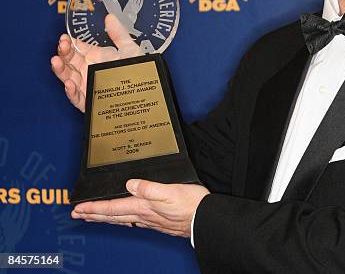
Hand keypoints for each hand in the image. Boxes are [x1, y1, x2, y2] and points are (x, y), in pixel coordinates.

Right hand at [50, 14, 142, 111]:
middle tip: (62, 46)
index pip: (76, 49)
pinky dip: (71, 92)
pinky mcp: (89, 102)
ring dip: (61, 70)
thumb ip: (119, 34)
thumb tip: (110, 17)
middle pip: (70, 62)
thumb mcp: (130, 50)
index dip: (68, 43)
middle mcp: (88, 70)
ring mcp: (87, 86)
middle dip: (63, 53)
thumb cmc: (138, 70)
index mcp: (95, 57)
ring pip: (69, 78)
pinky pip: (77, 98)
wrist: (146, 91)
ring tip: (56, 61)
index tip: (64, 37)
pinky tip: (69, 84)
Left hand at [71, 180, 209, 237]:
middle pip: (113, 216)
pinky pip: (134, 221)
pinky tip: (125, 219)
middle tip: (78, 214)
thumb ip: (149, 188)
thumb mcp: (169, 191)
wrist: (205, 219)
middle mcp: (144, 215)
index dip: (94, 207)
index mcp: (144, 206)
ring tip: (95, 216)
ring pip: (122, 219)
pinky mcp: (159, 221)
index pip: (113, 207)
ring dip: (106, 217)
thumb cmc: (191, 205)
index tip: (78, 208)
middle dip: (94, 214)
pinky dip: (123, 220)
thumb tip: (130, 184)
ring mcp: (151, 220)